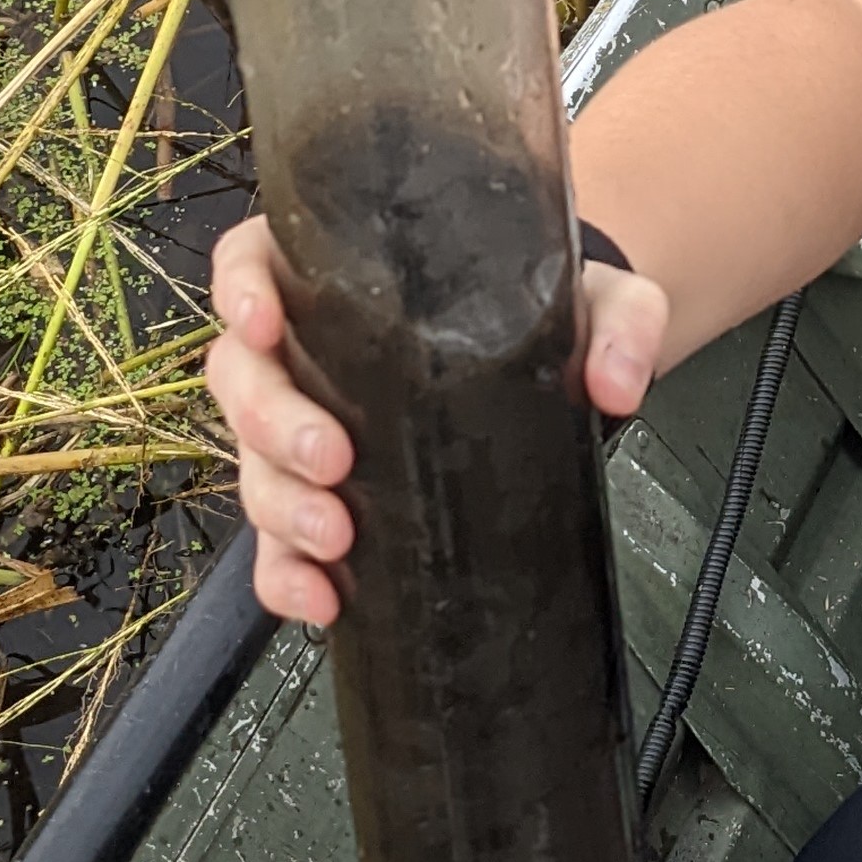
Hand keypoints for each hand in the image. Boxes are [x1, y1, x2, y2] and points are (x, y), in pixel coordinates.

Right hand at [204, 212, 672, 627]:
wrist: (569, 381)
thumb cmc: (555, 319)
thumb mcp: (601, 300)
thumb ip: (622, 322)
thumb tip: (618, 384)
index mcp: (343, 277)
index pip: (252, 261)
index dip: (240, 289)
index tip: (263, 323)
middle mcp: (309, 354)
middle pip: (242, 378)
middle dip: (273, 425)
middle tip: (333, 459)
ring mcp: (309, 434)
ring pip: (255, 466)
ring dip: (281, 509)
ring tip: (337, 539)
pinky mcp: (330, 504)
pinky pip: (280, 546)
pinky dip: (286, 576)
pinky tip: (320, 601)